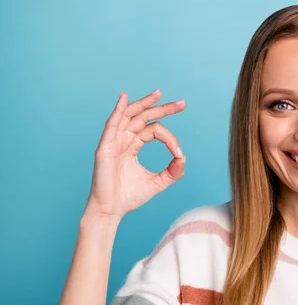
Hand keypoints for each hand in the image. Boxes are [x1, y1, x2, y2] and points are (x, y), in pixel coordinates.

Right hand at [84, 89, 186, 218]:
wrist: (112, 210)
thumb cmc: (129, 196)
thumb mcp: (158, 182)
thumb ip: (173, 171)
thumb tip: (184, 158)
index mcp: (133, 145)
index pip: (154, 131)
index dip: (170, 139)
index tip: (179, 152)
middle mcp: (123, 139)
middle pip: (144, 117)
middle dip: (163, 109)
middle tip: (182, 103)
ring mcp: (114, 141)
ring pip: (130, 115)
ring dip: (144, 103)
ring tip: (159, 94)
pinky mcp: (105, 146)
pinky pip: (112, 124)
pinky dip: (118, 110)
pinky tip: (124, 97)